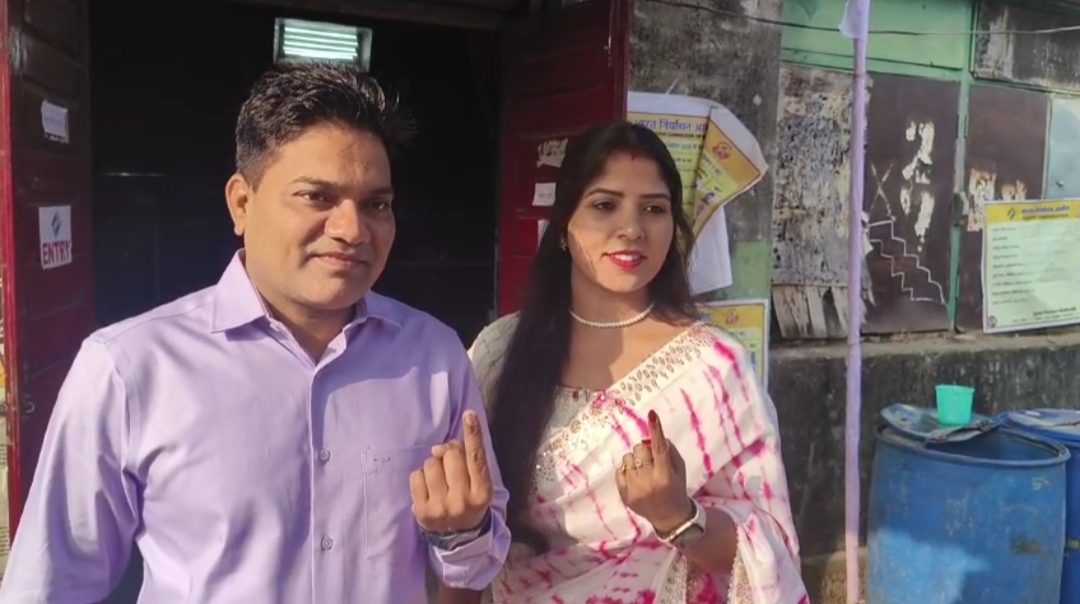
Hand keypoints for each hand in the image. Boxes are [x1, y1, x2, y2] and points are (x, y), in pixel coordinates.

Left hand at [410, 410, 492, 532]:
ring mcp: (441, 507)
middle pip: (451, 456)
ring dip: (433, 463)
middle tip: (449, 462)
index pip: (477, 458)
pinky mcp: (422, 511)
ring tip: (439, 477)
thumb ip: (467, 462)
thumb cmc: (469, 501)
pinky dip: (420, 476)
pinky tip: (428, 486)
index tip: (469, 414)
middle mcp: (462, 500)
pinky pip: (416, 476)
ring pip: (431, 464)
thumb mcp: (478, 485)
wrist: (458, 538)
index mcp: (482, 492)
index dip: (473, 434)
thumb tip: (440, 447)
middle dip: (448, 452)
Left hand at [616, 410, 693, 533]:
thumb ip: (669, 452)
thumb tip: (653, 436)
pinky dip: (627, 471)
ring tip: (643, 471)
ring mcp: (634, 490)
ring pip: (627, 458)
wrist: (669, 517)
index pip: (660, 448)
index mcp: (665, 476)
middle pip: (639, 449)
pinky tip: (636, 479)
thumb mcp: (679, 470)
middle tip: (651, 460)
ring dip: (635, 460)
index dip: (656, 431)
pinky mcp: (624, 494)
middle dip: (645, 451)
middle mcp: (648, 483)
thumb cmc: (676, 489)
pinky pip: (619, 470)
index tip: (652, 415)